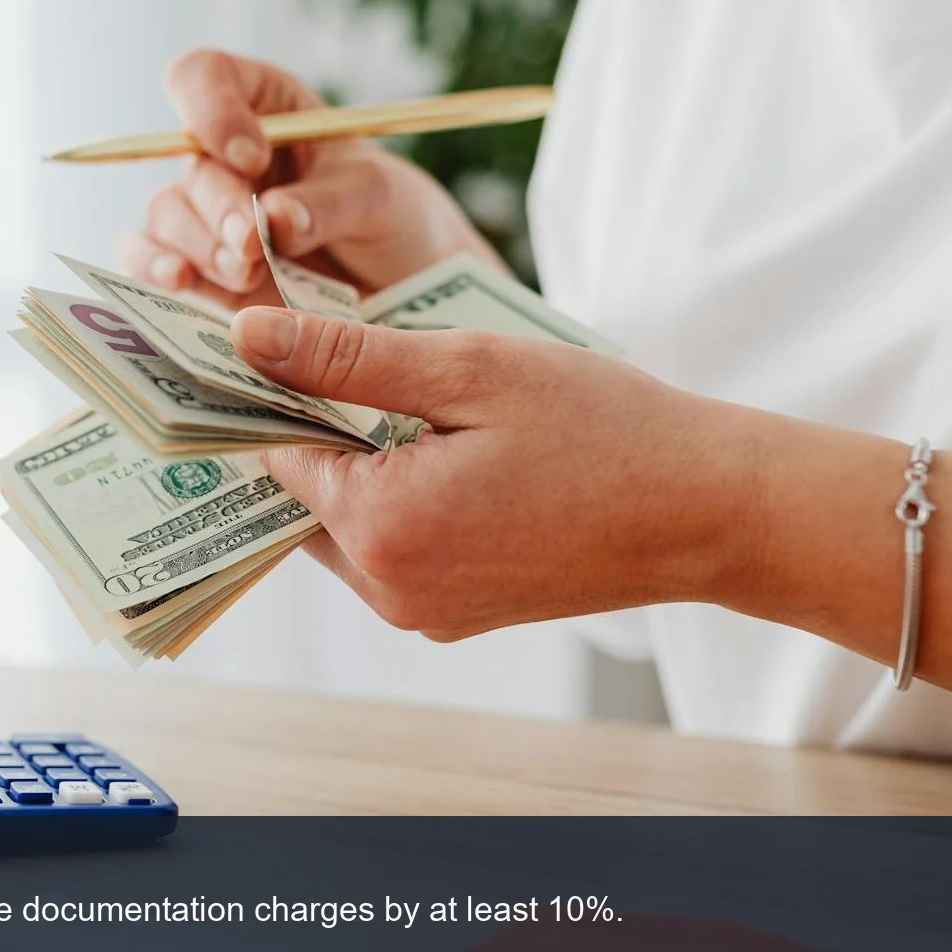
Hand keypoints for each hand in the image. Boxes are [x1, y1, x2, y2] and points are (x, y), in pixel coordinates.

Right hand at [117, 49, 501, 309]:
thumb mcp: (380, 196)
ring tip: (248, 274)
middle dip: (219, 205)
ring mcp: (205, 214)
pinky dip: (153, 267)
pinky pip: (148, 259)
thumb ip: (329, 202)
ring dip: (200, 244)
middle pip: (188, 161)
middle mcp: (223, 156)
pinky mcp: (197, 269)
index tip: (251, 157)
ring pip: (166, 213)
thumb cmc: (393, 219)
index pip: (204, 77)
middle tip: (253, 242)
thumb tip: (274, 218)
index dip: (211, 109)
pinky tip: (178, 280)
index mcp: (264, 107)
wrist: (404, 289)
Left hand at [228, 307, 755, 639]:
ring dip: (354, 466)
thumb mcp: (468, 369)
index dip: (267, 391)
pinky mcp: (454, 617)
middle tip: (332, 357)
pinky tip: (439, 448)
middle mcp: (388, 590)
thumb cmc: (602, 428)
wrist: (706, 512)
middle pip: (300, 498)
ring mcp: (422, 613)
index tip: (267, 342)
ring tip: (397, 396)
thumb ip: (345, 357)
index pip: (273, 453)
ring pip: (342, 528)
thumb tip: (245, 334)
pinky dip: (395, 500)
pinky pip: (390, 553)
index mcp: (381, 528)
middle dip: (308, 429)